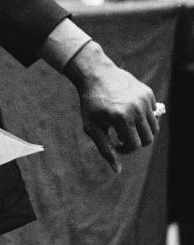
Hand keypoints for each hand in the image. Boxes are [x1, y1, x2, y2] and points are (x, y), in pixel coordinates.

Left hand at [65, 41, 158, 172]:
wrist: (95, 74)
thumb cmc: (91, 103)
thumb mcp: (92, 126)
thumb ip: (105, 148)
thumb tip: (117, 170)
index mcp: (121, 117)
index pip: (135, 145)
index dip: (125, 149)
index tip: (116, 143)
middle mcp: (136, 108)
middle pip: (148, 139)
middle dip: (136, 142)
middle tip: (122, 136)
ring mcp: (144, 99)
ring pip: (153, 128)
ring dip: (141, 131)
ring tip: (126, 126)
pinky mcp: (148, 93)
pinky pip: (153, 114)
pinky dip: (143, 117)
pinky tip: (128, 111)